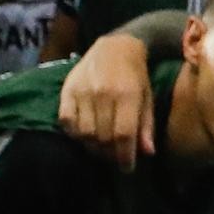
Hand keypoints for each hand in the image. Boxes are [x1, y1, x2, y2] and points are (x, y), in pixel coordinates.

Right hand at [57, 32, 157, 163]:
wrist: (115, 46)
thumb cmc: (136, 75)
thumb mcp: (147, 97)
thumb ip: (146, 125)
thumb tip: (147, 153)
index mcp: (127, 95)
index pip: (123, 135)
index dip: (125, 156)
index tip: (127, 167)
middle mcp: (103, 94)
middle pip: (102, 137)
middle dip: (110, 154)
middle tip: (115, 157)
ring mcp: (82, 92)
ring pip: (84, 133)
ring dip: (92, 147)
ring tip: (101, 148)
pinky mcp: (67, 90)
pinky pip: (66, 121)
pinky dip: (75, 133)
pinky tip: (85, 135)